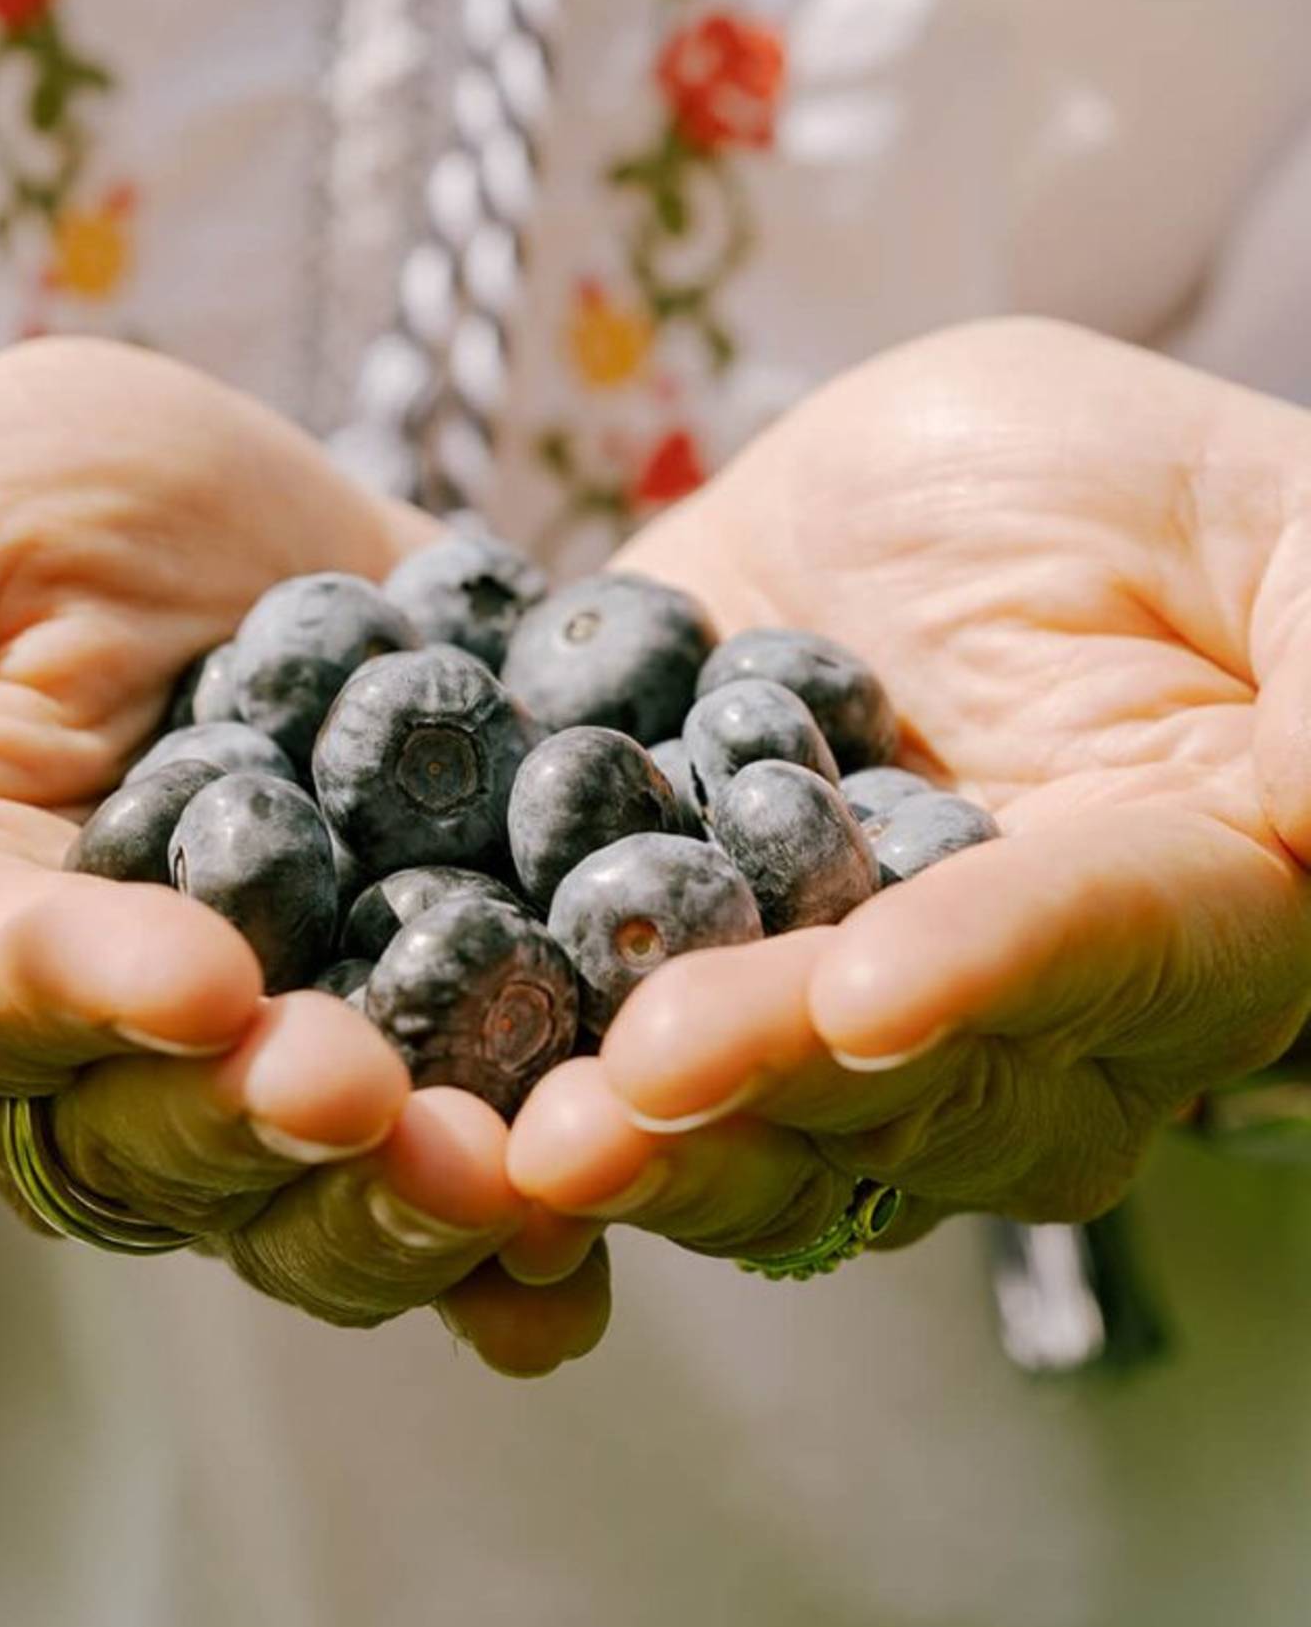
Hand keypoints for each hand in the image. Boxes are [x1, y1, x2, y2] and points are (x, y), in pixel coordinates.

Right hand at [0, 338, 604, 1362]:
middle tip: (366, 1101)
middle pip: (157, 1135)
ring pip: (313, 1179)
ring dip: (410, 1200)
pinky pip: (463, 1115)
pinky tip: (605, 1219)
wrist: (135, 529)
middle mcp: (96, 1033)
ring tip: (514, 1185)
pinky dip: (531, 1190)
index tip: (199, 979)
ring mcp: (265, 1031)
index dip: (86, 989)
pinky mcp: (410, 990)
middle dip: (262, 1125)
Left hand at [510, 318, 1310, 1260]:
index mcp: (1172, 912)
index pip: (1092, 953)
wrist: (909, 505)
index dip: (985, 974)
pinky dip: (500, 1080)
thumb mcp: (1255, 518)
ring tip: (499, 1136)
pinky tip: (401, 1094)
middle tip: (624, 1090)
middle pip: (894, 1085)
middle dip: (757, 1090)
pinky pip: (585, 1047)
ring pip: (736, 1118)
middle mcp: (995, 1015)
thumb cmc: (1121, 490)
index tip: (864, 991)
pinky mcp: (659, 971)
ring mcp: (810, 1010)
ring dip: (621, 1133)